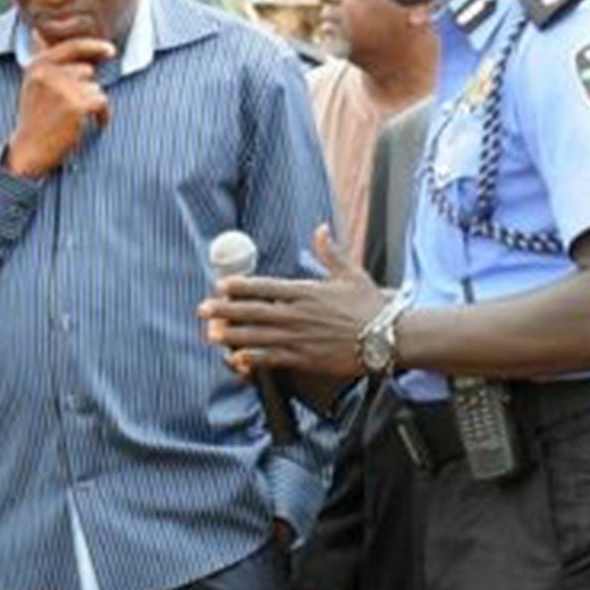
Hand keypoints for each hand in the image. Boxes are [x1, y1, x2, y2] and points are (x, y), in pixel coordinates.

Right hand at [6, 38, 114, 177]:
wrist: (30, 150)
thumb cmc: (34, 117)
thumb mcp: (32, 83)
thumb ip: (40, 58)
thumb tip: (37, 33)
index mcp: (37, 65)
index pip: (72, 46)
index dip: (93, 46)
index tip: (110, 51)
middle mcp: (47, 74)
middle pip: (86, 71)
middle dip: (86, 87)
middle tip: (72, 107)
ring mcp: (62, 89)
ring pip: (95, 87)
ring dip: (93, 103)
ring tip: (77, 118)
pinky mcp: (75, 106)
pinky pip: (102, 102)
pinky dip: (103, 115)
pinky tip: (94, 124)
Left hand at [198, 224, 386, 378]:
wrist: (386, 337)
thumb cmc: (370, 306)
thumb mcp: (351, 273)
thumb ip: (330, 252)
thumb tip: (321, 229)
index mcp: (306, 291)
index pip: (266, 286)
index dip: (241, 285)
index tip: (221, 284)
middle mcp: (297, 314)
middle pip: (253, 311)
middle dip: (225, 310)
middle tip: (202, 309)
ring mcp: (299, 338)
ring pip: (257, 336)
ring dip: (232, 335)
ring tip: (211, 334)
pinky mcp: (304, 358)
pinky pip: (272, 359)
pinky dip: (253, 360)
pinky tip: (237, 360)